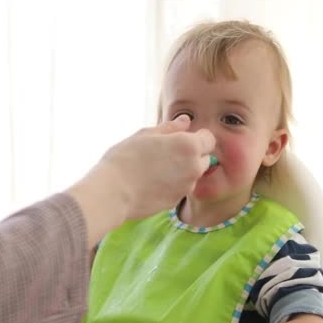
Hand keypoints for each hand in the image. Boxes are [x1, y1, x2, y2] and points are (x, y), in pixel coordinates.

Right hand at [67, 115, 214, 247]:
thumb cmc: (126, 158)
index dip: (196, 137)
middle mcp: (193, 167)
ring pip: (192, 175)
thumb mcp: (145, 135)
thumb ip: (170, 128)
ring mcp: (186, 187)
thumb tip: (185, 121)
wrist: (113, 192)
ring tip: (156, 168)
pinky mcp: (176, 201)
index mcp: (189, 145)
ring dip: (182, 170)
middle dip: (192, 155)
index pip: (209, 139)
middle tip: (167, 153)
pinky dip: (172, 185)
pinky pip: (180, 189)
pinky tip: (152, 182)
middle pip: (204, 158)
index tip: (179, 139)